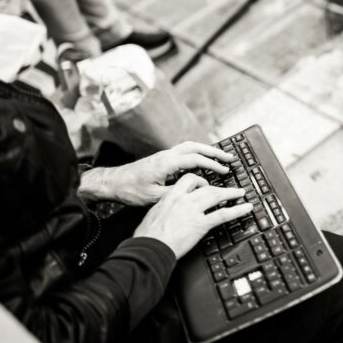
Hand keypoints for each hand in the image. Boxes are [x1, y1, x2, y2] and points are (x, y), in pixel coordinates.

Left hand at [81, 141, 233, 205]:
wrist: (113, 183)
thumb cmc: (130, 190)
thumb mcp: (155, 196)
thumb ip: (177, 191)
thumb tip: (195, 188)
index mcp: (166, 163)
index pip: (195, 159)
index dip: (212, 164)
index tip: (224, 170)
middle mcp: (166, 155)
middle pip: (196, 147)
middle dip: (215, 152)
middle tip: (230, 158)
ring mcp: (164, 155)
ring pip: (190, 146)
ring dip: (207, 150)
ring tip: (221, 156)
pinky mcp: (162, 158)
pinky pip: (184, 150)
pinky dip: (197, 152)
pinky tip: (202, 159)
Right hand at [133, 174, 252, 258]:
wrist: (149, 248)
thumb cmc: (147, 236)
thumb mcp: (154, 215)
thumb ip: (165, 209)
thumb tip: (169, 211)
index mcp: (171, 196)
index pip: (189, 180)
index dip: (201, 181)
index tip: (206, 184)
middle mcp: (184, 200)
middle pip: (207, 187)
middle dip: (220, 187)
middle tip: (229, 188)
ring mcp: (193, 211)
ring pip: (217, 196)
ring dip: (232, 193)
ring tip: (241, 193)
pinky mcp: (201, 224)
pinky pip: (223, 214)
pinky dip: (237, 210)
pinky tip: (246, 208)